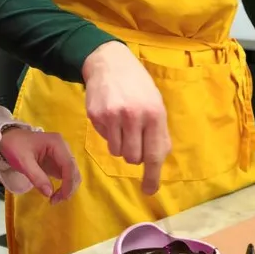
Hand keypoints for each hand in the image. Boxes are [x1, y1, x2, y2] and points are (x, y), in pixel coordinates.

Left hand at [0, 127, 80, 204]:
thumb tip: (50, 193)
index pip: (69, 164)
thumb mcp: (23, 161)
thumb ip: (36, 176)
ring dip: (68, 187)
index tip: (62, 197)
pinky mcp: (57, 161)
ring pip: (72, 173)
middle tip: (56, 201)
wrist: (7, 139)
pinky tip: (55, 194)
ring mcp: (61, 154)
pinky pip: (65, 174)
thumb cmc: (15, 147)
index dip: (68, 182)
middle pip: (73, 169)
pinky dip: (64, 185)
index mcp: (57, 143)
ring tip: (55, 199)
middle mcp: (63, 147)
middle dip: (69, 187)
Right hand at [82, 42, 170, 194]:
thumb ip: (158, 131)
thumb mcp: (155, 103)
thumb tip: (158, 160)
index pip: (154, 154)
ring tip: (122, 126)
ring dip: (120, 145)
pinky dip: (108, 134)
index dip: (152, 176)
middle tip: (134, 139)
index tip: (149, 190)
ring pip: (117, 152)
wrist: (110, 63)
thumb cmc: (137, 85)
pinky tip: (110, 116)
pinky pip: (104, 140)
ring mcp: (113, 116)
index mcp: (154, 113)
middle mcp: (134, 116)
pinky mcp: (96, 116)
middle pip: (133, 158)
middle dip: (134, 155)